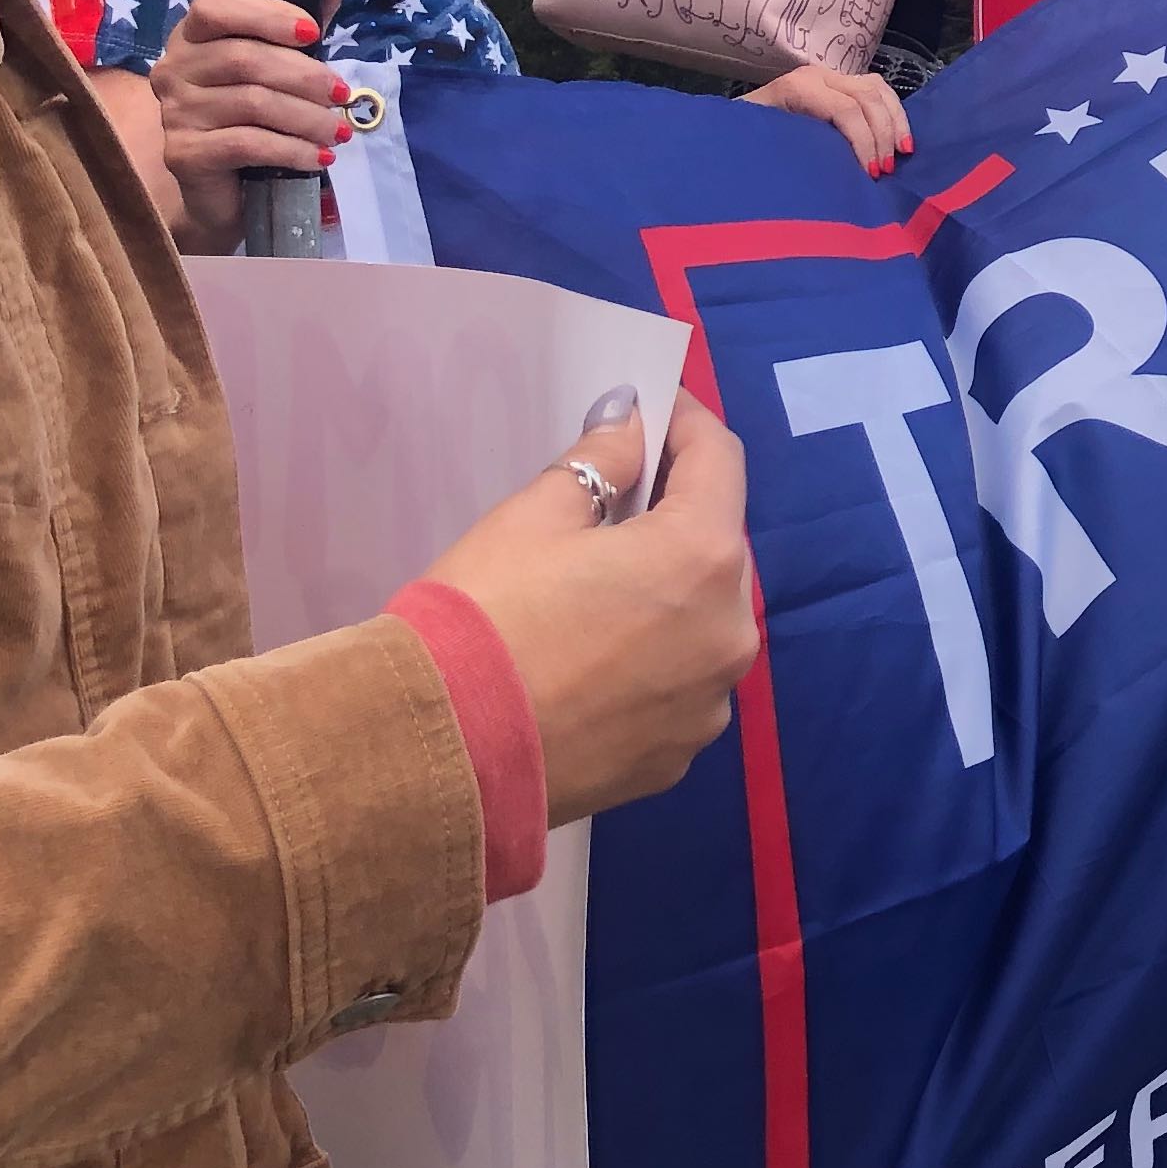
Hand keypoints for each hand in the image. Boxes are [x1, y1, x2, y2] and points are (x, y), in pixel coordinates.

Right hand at [149, 0, 358, 246]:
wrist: (232, 187)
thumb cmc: (261, 110)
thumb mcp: (291, 55)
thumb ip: (311, 7)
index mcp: (193, 35)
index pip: (214, 6)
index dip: (266, 14)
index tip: (313, 33)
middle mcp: (173, 67)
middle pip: (244, 58)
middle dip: (306, 76)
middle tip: (343, 96)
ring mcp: (173, 112)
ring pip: (251, 103)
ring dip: (308, 118)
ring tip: (338, 132)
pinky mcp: (182, 154)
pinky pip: (246, 143)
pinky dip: (291, 149)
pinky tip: (319, 158)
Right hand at [424, 390, 757, 828]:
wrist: (437, 756)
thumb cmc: (482, 619)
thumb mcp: (533, 517)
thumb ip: (599, 462)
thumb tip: (630, 422)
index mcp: (702, 559)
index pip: (718, 461)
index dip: (685, 425)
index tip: (654, 411)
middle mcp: (728, 632)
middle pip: (719, 544)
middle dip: (676, 513)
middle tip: (617, 498)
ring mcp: (709, 702)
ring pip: (705, 619)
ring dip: (670, 592)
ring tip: (602, 586)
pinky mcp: (678, 755)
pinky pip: (681, 683)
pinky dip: (655, 659)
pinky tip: (596, 658)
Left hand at [743, 62, 913, 176]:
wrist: (730, 128)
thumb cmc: (744, 142)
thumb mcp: (761, 147)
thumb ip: (795, 152)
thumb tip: (837, 173)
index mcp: (797, 88)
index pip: (846, 109)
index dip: (864, 142)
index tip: (870, 175)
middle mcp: (817, 76)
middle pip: (867, 96)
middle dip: (883, 135)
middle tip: (885, 170)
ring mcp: (830, 77)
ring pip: (878, 88)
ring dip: (894, 122)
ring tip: (901, 154)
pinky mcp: (840, 84)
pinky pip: (877, 90)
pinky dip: (893, 114)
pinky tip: (898, 140)